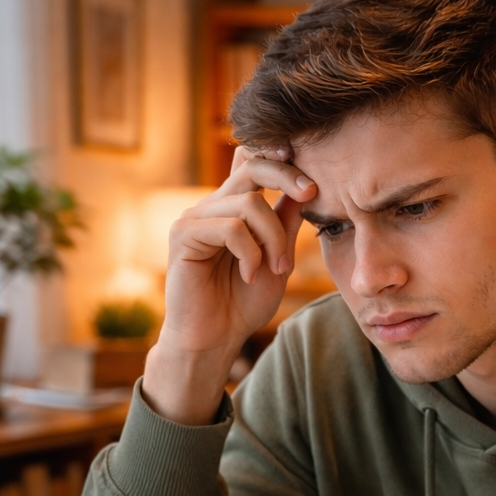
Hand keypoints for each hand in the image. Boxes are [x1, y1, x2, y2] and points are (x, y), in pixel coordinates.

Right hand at [142, 145, 316, 424]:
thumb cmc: (244, 303)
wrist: (214, 339)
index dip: (278, 156)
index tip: (311, 173)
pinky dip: (249, 253)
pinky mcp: (184, 234)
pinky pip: (230, 228)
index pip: (253, 162)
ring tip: (276, 268)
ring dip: (273, 238)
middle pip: (250, 166)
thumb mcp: (278, 260)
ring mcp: (196, 217)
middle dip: (286, 176)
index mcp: (234, 208)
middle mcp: (213, 206)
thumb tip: (306, 188)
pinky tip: (249, 275)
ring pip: (247, 204)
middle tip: (311, 193)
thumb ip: (287, 225)